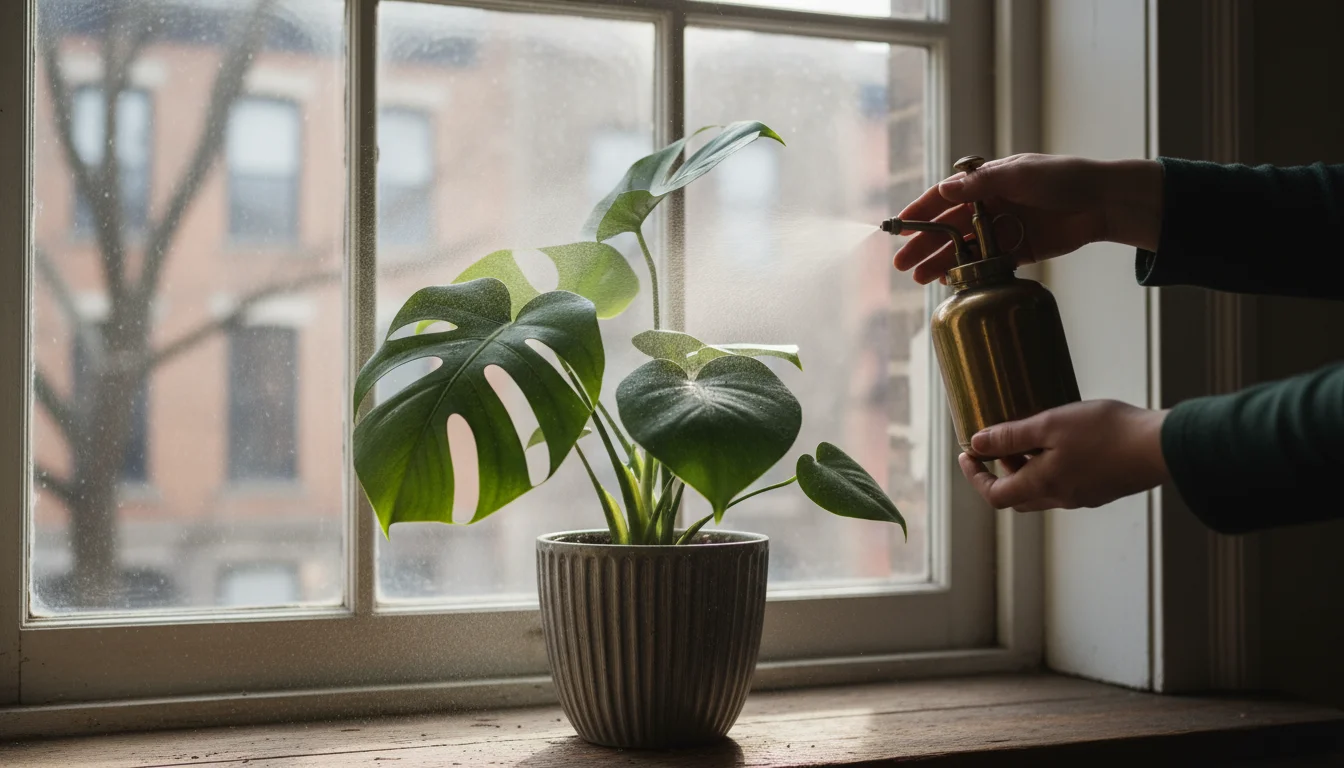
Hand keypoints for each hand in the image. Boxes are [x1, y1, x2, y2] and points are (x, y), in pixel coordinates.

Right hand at [892, 154, 1163, 284]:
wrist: (1103, 202)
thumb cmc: (1064, 178)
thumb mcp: (1020, 174)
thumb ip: (981, 183)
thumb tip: (943, 190)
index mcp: (987, 182)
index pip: (944, 197)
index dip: (919, 212)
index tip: (898, 227)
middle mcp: (990, 205)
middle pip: (948, 228)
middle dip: (924, 245)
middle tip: (902, 264)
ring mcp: (1003, 229)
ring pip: (963, 249)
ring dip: (941, 263)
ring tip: (920, 279)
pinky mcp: (1018, 251)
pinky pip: (986, 263)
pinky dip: (968, 272)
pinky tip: (951, 282)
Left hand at [958, 400, 1169, 511]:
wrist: (1161, 447)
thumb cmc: (1104, 432)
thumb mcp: (1050, 424)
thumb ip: (1011, 436)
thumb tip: (977, 444)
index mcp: (1043, 486)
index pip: (994, 495)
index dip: (975, 477)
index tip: (967, 455)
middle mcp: (1061, 498)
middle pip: (1017, 495)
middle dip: (1001, 471)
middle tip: (998, 443)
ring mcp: (1084, 496)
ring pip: (1043, 489)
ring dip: (1028, 467)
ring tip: (1030, 435)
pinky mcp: (1103, 489)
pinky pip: (1066, 483)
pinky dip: (1052, 467)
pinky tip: (1063, 440)